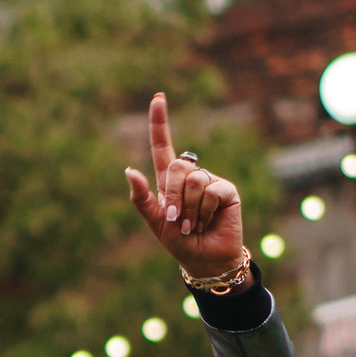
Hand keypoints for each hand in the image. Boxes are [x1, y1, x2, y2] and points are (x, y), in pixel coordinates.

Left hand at [126, 94, 245, 277]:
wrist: (204, 259)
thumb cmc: (179, 241)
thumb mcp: (155, 221)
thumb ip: (141, 198)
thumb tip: (129, 171)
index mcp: (169, 181)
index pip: (162, 146)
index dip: (160, 122)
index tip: (158, 97)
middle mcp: (191, 176)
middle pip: (178, 168)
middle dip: (173, 197)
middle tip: (178, 221)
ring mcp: (210, 181)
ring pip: (194, 181)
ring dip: (190, 209)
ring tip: (194, 224)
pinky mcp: (226, 190)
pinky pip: (211, 190)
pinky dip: (204, 211)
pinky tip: (208, 222)